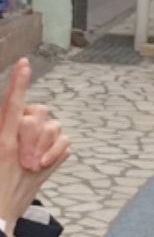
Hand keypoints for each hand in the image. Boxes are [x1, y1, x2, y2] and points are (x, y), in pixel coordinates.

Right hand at [0, 58, 69, 230]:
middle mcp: (20, 149)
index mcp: (1, 142)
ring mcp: (37, 160)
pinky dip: (57, 147)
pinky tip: (44, 156)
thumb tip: (7, 119)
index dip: (19, 83)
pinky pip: (64, 147)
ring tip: (29, 154)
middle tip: (20, 140)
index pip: (12, 105)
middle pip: (37, 114)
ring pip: (53, 128)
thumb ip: (2, 131)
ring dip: (44, 135)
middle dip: (32, 118)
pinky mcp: (47, 173)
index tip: (25, 64)